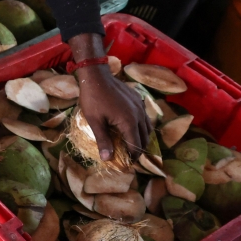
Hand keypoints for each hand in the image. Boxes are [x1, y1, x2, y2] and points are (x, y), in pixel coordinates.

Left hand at [68, 33, 151, 160]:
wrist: (96, 76)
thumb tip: (107, 159)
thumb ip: (103, 140)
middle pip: (144, 137)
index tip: (127, 164)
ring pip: (147, 127)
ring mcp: (140, 106)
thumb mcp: (95, 121)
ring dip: (142, 137)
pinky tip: (132, 127)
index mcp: (129, 122)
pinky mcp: (138, 99)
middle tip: (131, 157)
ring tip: (133, 144)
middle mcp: (139, 115)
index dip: (133, 157)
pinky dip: (142, 125)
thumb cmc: (93, 99)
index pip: (136, 145)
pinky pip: (144, 116)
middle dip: (139, 149)